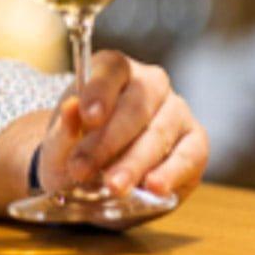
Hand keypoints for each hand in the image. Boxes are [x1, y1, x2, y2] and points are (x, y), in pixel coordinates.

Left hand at [0, 51, 208, 225]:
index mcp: (113, 71)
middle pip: (136, 105)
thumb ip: (63, 130)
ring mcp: (177, 111)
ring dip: (134, 163)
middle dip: (109, 141)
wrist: (94, 180)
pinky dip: (170, 173)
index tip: (87, 117)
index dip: (100, 90)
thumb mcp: (59, 145)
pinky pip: (188, 155)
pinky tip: (153, 187)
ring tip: (113, 187)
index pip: (112, 68)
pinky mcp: (195, 143)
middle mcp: (151, 84)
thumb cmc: (75, 152)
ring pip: (159, 133)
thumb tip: (71, 109)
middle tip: (84, 169)